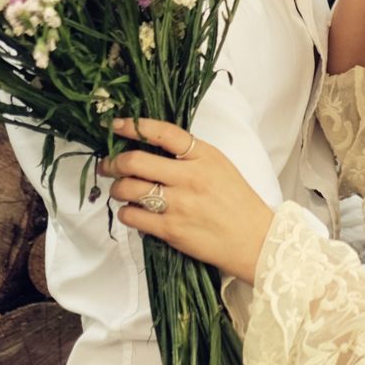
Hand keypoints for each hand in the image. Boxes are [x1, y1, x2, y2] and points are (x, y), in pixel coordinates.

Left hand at [101, 117, 274, 284]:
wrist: (255, 240)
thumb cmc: (237, 201)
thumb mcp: (220, 166)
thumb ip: (190, 155)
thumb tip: (151, 149)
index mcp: (205, 156)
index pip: (164, 133)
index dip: (135, 127)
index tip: (117, 125)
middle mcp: (191, 177)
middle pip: (136, 161)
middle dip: (114, 162)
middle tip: (109, 165)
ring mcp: (179, 204)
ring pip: (128, 189)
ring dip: (117, 189)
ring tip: (121, 190)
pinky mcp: (171, 230)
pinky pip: (132, 216)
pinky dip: (127, 213)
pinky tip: (135, 212)